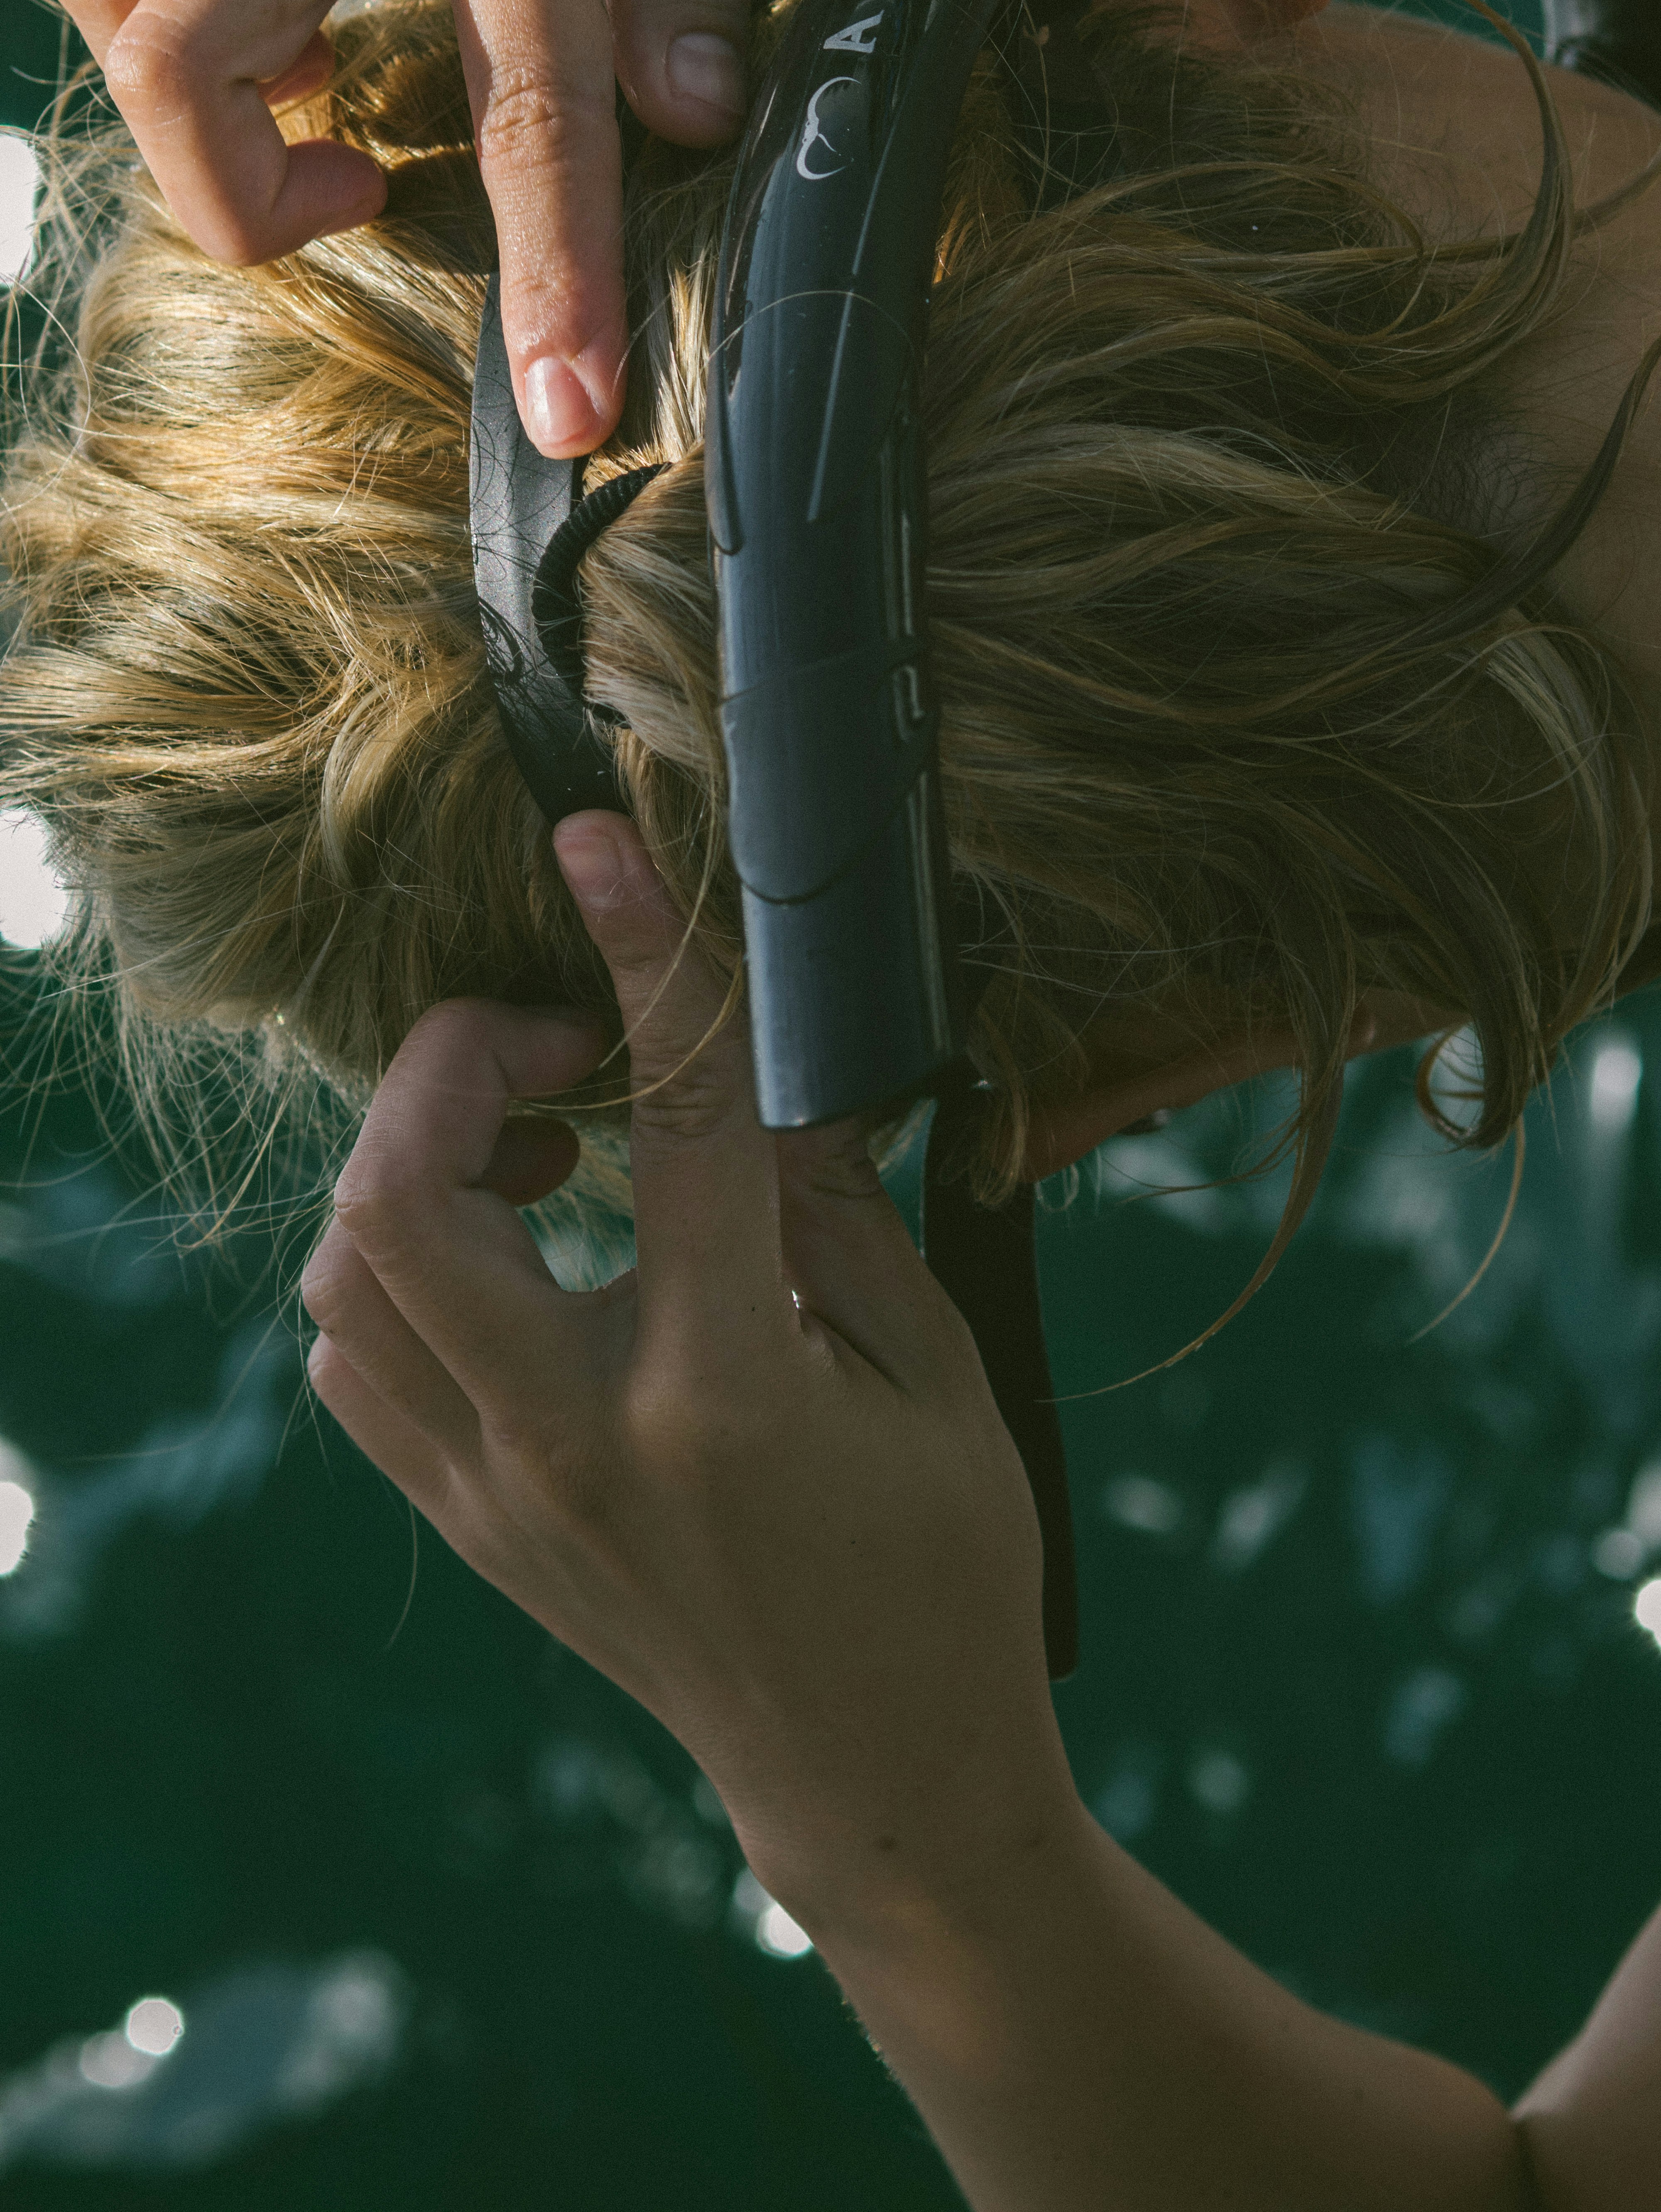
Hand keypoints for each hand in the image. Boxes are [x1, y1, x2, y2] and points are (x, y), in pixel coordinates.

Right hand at [48, 0, 839, 457]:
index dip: (546, 279)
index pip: (519, 107)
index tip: (564, 413)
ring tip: (331, 128)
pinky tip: (316, 38)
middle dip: (244, 205)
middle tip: (370, 199)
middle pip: (177, 62)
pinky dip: (199, 22)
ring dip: (194, 111)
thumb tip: (684, 114)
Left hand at [300, 814, 1075, 1919]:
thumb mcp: (930, 1373)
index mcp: (723, 1390)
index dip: (642, 961)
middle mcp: (579, 1441)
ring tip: (541, 1156)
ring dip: (418, 1172)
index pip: (670, 1123)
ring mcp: (506, 1497)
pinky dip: (399, 1275)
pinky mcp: (480, 1531)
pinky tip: (507, 1258)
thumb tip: (762, 1079)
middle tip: (557, 1051)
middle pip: (404, 1205)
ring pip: (353, 1284)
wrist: (875, 1774)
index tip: (598, 849)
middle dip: (451, 1071)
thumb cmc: (940, 1575)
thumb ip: (833, 1213)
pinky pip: (364, 1368)